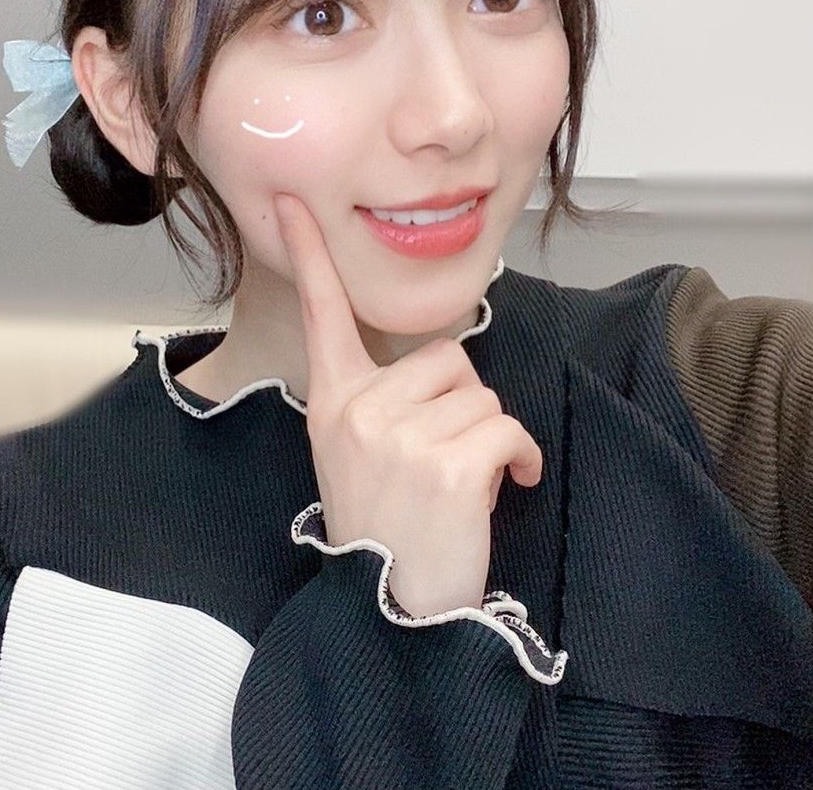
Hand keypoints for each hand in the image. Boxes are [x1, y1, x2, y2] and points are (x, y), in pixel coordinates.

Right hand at [272, 191, 542, 617]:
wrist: (393, 610)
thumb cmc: (388, 529)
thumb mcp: (356, 457)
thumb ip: (380, 402)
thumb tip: (442, 371)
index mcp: (332, 402)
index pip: (322, 315)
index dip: (309, 256)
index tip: (292, 203)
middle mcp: (357, 410)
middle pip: (446, 358)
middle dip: (462, 405)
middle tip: (441, 464)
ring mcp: (398, 434)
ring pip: (482, 393)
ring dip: (489, 437)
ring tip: (461, 485)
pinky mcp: (447, 461)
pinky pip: (508, 426)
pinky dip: (520, 457)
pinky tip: (504, 488)